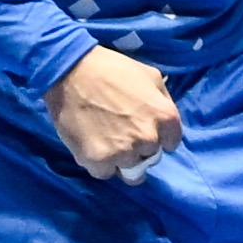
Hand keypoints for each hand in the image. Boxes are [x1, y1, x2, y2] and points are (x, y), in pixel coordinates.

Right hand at [46, 43, 179, 178]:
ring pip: (129, 170)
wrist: (71, 71)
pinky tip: (92, 145)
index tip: (143, 129)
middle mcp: (149, 139)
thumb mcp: (150, 76)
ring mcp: (123, 152)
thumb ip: (163, 102)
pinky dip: (99, 164)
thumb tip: (166, 122)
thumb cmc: (112, 69)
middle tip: (121, 131)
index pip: (171, 143)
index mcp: (166, 117)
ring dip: (120, 159)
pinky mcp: (98, 160)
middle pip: (150, 157)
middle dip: (139, 148)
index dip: (158, 137)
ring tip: (106, 139)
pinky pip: (104, 173)